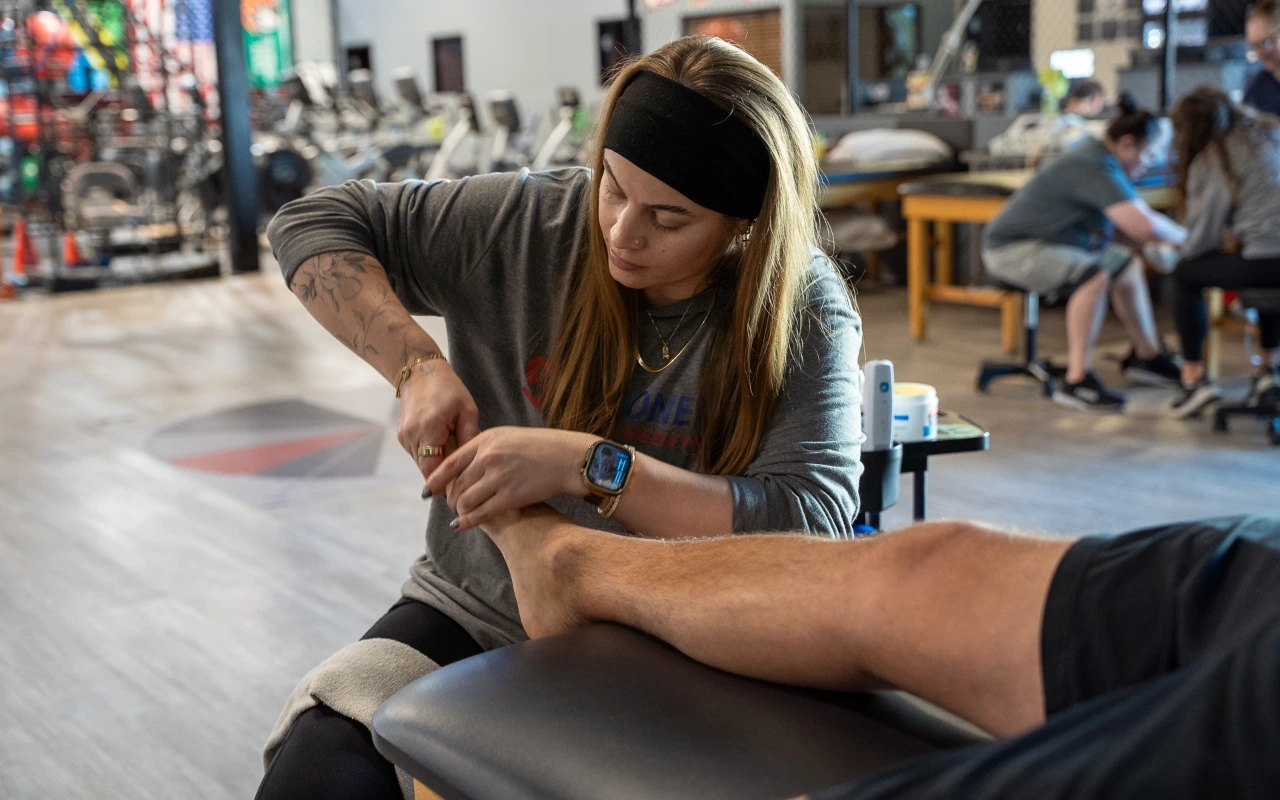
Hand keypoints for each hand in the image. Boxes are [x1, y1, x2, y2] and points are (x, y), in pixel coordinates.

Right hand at [397, 358, 480, 485]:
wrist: (419, 371)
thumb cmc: (448, 389)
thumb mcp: (467, 410)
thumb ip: (469, 437)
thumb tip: (472, 464)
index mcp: (429, 429)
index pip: (433, 470)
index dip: (446, 483)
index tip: (461, 490)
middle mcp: (411, 435)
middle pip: (427, 470)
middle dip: (443, 476)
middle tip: (463, 479)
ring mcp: (404, 436)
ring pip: (421, 464)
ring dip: (436, 465)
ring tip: (455, 459)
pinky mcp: (402, 435)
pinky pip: (417, 454)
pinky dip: (430, 455)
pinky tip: (443, 446)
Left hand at [426, 427, 594, 529]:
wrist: (567, 457)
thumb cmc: (539, 447)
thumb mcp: (506, 437)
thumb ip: (483, 449)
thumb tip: (460, 467)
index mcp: (486, 440)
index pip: (451, 462)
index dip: (436, 479)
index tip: (428, 490)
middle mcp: (489, 457)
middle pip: (456, 484)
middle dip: (450, 498)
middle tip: (451, 505)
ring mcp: (499, 477)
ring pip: (465, 500)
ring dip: (459, 510)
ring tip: (461, 513)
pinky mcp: (510, 497)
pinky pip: (480, 513)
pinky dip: (467, 521)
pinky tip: (461, 525)